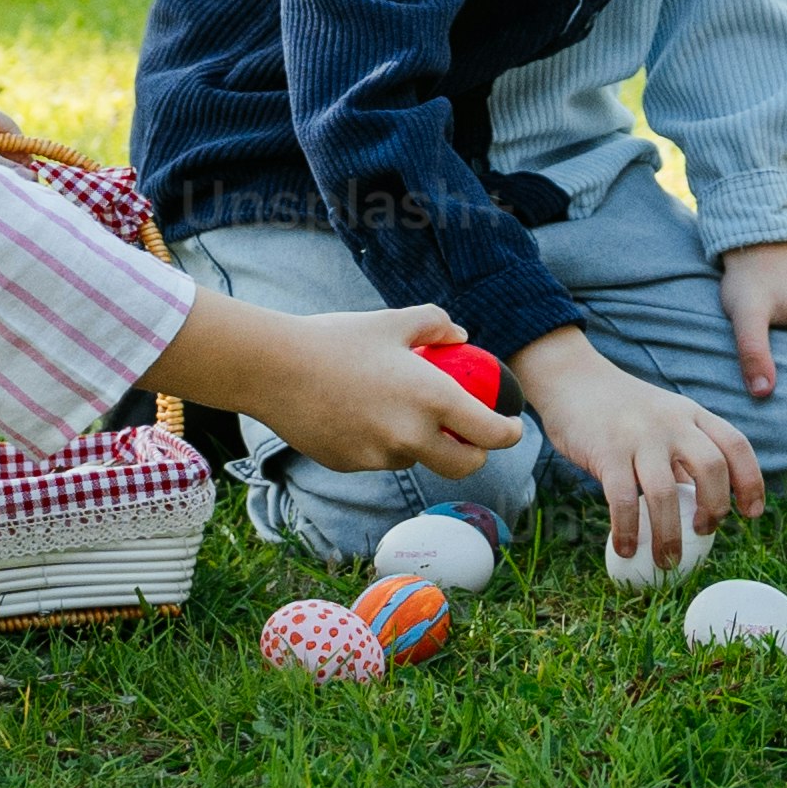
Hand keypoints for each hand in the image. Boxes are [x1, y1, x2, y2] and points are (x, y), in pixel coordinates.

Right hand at [155, 294, 509, 476]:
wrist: (273, 368)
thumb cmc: (337, 339)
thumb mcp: (393, 321)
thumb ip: (436, 325)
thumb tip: (461, 339)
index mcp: (433, 400)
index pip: (492, 435)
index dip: (511, 433)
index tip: (513, 426)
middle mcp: (411, 437)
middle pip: (464, 466)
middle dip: (475, 454)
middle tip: (470, 435)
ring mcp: (379, 457)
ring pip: (417, 459)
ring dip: (423, 444)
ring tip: (399, 408)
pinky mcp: (351, 464)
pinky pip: (380, 458)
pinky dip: (383, 443)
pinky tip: (360, 413)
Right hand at [514, 334, 767, 569]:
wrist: (573, 380)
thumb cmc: (623, 410)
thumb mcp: (665, 420)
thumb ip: (684, 456)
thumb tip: (703, 506)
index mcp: (692, 414)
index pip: (736, 445)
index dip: (751, 482)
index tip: (751, 514)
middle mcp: (672, 422)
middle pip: (712, 467)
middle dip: (715, 508)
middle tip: (703, 532)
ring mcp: (640, 436)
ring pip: (666, 493)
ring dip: (669, 535)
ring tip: (666, 562)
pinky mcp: (607, 451)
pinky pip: (622, 500)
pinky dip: (627, 530)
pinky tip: (625, 549)